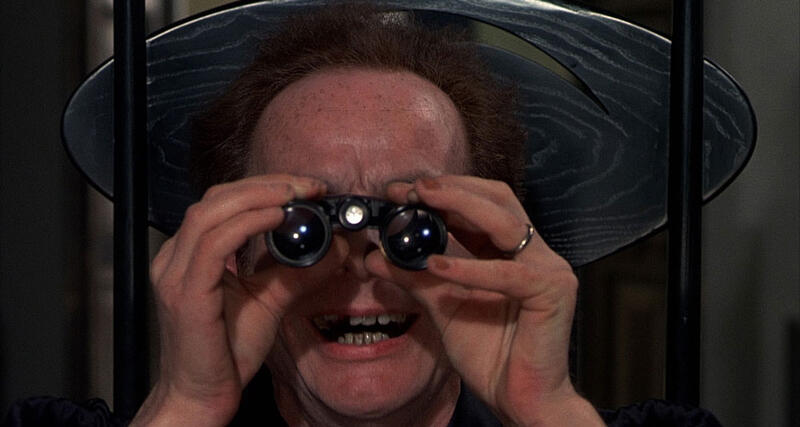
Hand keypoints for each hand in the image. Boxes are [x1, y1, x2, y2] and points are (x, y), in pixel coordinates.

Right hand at [132, 175, 346, 425]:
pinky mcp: (184, 293)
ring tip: (296, 195)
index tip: (306, 188)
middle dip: (266, 185)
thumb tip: (335, 247)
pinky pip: (214, 244)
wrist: (202, 396)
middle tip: (308, 186)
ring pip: (210, 211)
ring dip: (258, 196)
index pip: (223, 203)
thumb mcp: (270, 301)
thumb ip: (297, 272)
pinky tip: (278, 218)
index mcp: (190, 255)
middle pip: (216, 198)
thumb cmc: (226, 353)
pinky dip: (247, 223)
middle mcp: (175, 258)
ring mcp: (174, 274)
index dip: (264, 187)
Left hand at [367, 175, 602, 425]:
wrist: (517, 399)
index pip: (480, 205)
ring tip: (422, 203)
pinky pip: (506, 274)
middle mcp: (534, 252)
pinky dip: (469, 268)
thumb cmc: (489, 355)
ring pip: (504, 222)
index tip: (401, 192)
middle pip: (498, 199)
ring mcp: (548, 268)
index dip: (442, 192)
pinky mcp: (553, 292)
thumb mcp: (442, 307)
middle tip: (412, 189)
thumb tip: (376, 256)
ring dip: (460, 207)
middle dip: (452, 189)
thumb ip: (415, 278)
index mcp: (511, 252)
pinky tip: (436, 265)